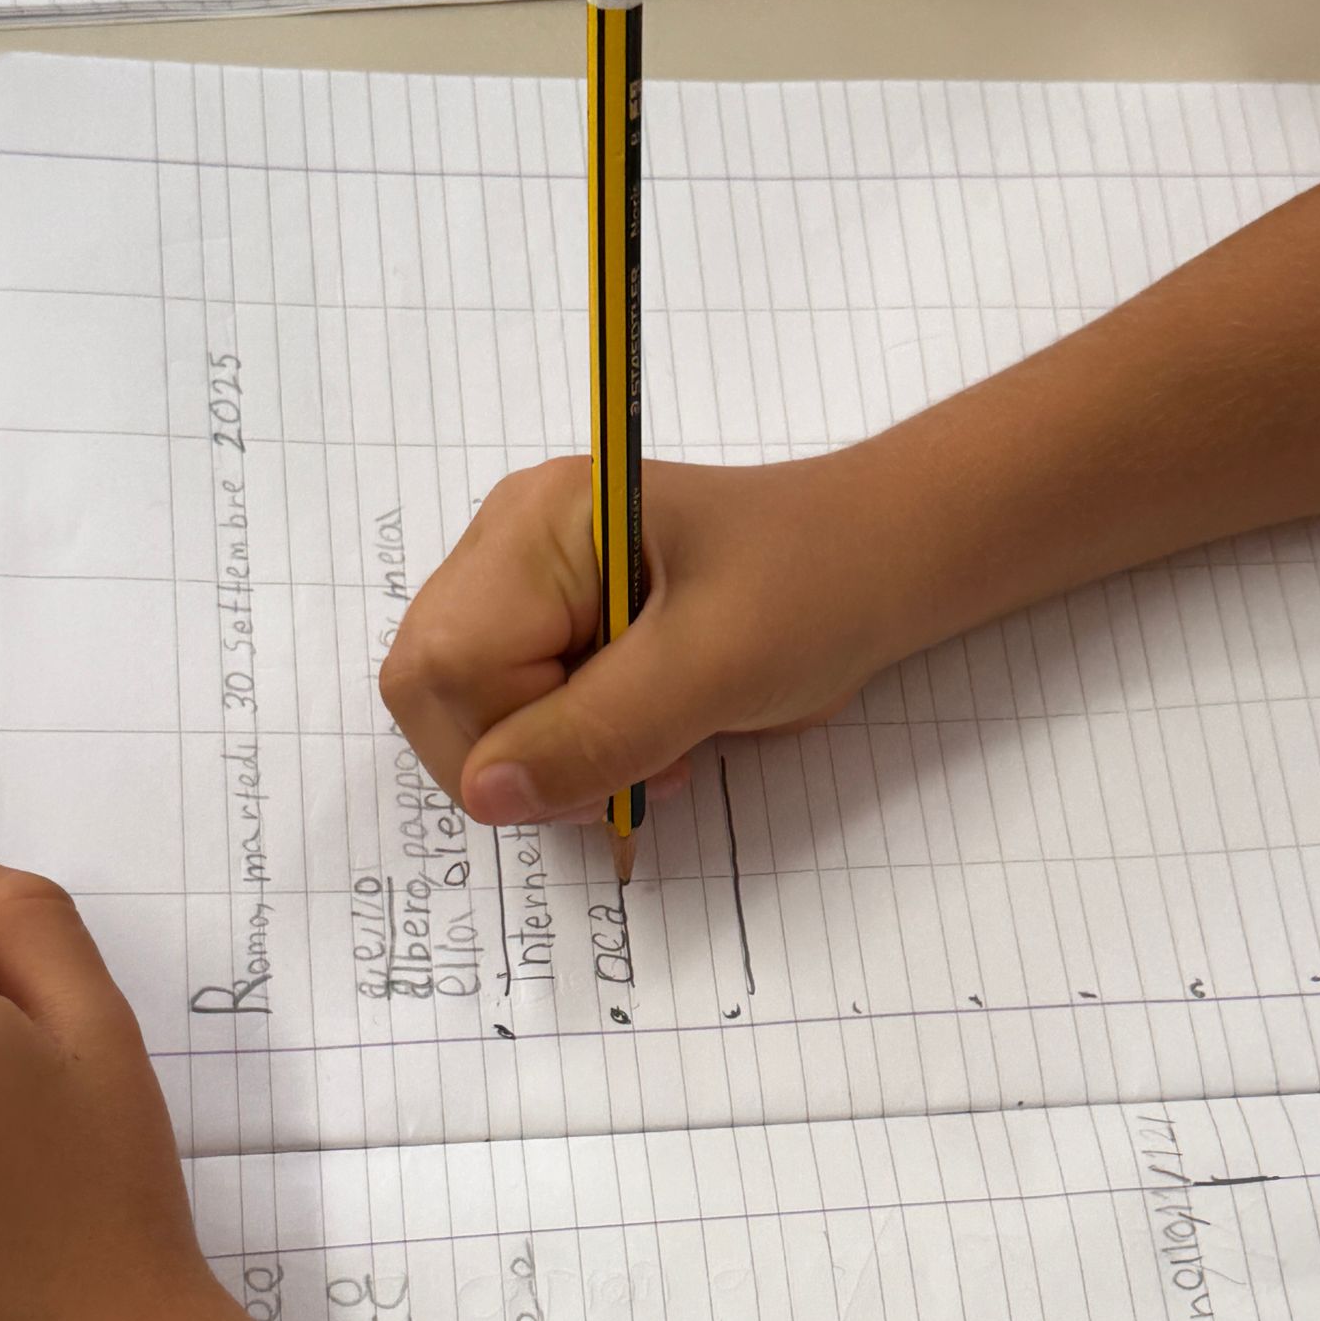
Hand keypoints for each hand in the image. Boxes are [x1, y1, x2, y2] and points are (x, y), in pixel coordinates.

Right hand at [380, 449, 918, 824]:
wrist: (885, 563)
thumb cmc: (817, 587)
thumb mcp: (716, 667)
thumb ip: (597, 732)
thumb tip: (486, 797)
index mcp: (537, 523)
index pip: (446, 667)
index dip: (513, 744)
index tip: (618, 767)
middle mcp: (509, 544)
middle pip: (434, 689)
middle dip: (524, 760)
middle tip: (634, 771)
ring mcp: (525, 583)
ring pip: (468, 713)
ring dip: (553, 764)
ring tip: (655, 753)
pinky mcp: (554, 625)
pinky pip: (515, 714)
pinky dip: (571, 753)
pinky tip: (648, 741)